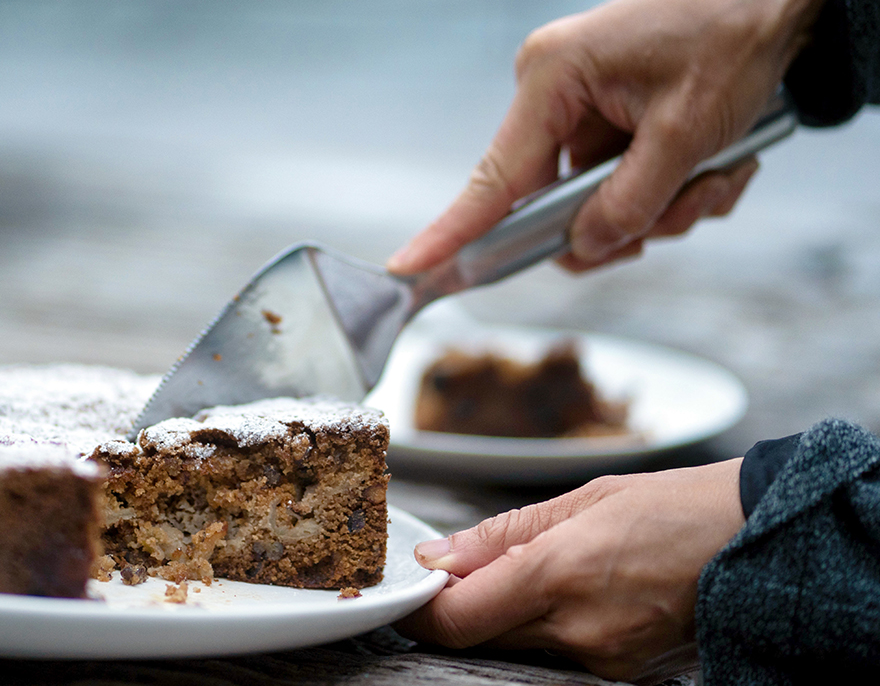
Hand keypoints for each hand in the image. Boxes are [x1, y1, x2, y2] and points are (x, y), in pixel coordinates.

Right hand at [388, 0, 847, 274]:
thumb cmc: (731, 36)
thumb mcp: (687, 133)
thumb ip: (630, 203)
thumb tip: (587, 249)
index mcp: (552, 78)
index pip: (494, 177)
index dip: (454, 232)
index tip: (409, 268)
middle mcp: (554, 93)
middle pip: (554, 202)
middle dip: (622, 222)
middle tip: (679, 211)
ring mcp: (580, 108)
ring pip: (598, 202)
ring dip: (662, 208)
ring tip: (713, 175)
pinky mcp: (609, 121)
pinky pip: (625, 185)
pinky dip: (673, 191)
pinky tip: (714, 165)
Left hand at [395, 460, 744, 681]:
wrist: (759, 540)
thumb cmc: (674, 507)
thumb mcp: (582, 501)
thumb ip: (502, 535)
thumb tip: (440, 557)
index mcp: (561, 573)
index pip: (459, 617)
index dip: (422, 609)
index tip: (410, 589)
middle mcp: (579, 629)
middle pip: (483, 635)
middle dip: (462, 607)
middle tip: (463, 571)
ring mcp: (604, 660)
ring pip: (519, 645)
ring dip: (508, 615)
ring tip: (542, 570)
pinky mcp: (624, 675)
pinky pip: (560, 654)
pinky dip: (549, 627)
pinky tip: (575, 593)